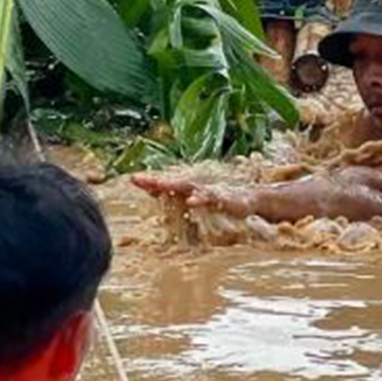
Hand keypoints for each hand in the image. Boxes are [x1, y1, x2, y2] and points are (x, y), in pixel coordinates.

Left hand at [131, 174, 254, 217]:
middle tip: (136, 179)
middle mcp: (195, 187)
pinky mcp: (221, 199)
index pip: (165, 184)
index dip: (150, 182)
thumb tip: (162, 197)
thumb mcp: (198, 201)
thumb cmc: (221, 200)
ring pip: (187, 188)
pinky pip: (208, 199)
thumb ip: (182, 199)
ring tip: (156, 186)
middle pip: (171, 183)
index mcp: (188, 188)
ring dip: (171, 186)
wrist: (249, 200)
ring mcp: (207, 191)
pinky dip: (199, 199)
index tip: (132, 178)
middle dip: (154, 181)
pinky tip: (190, 201)